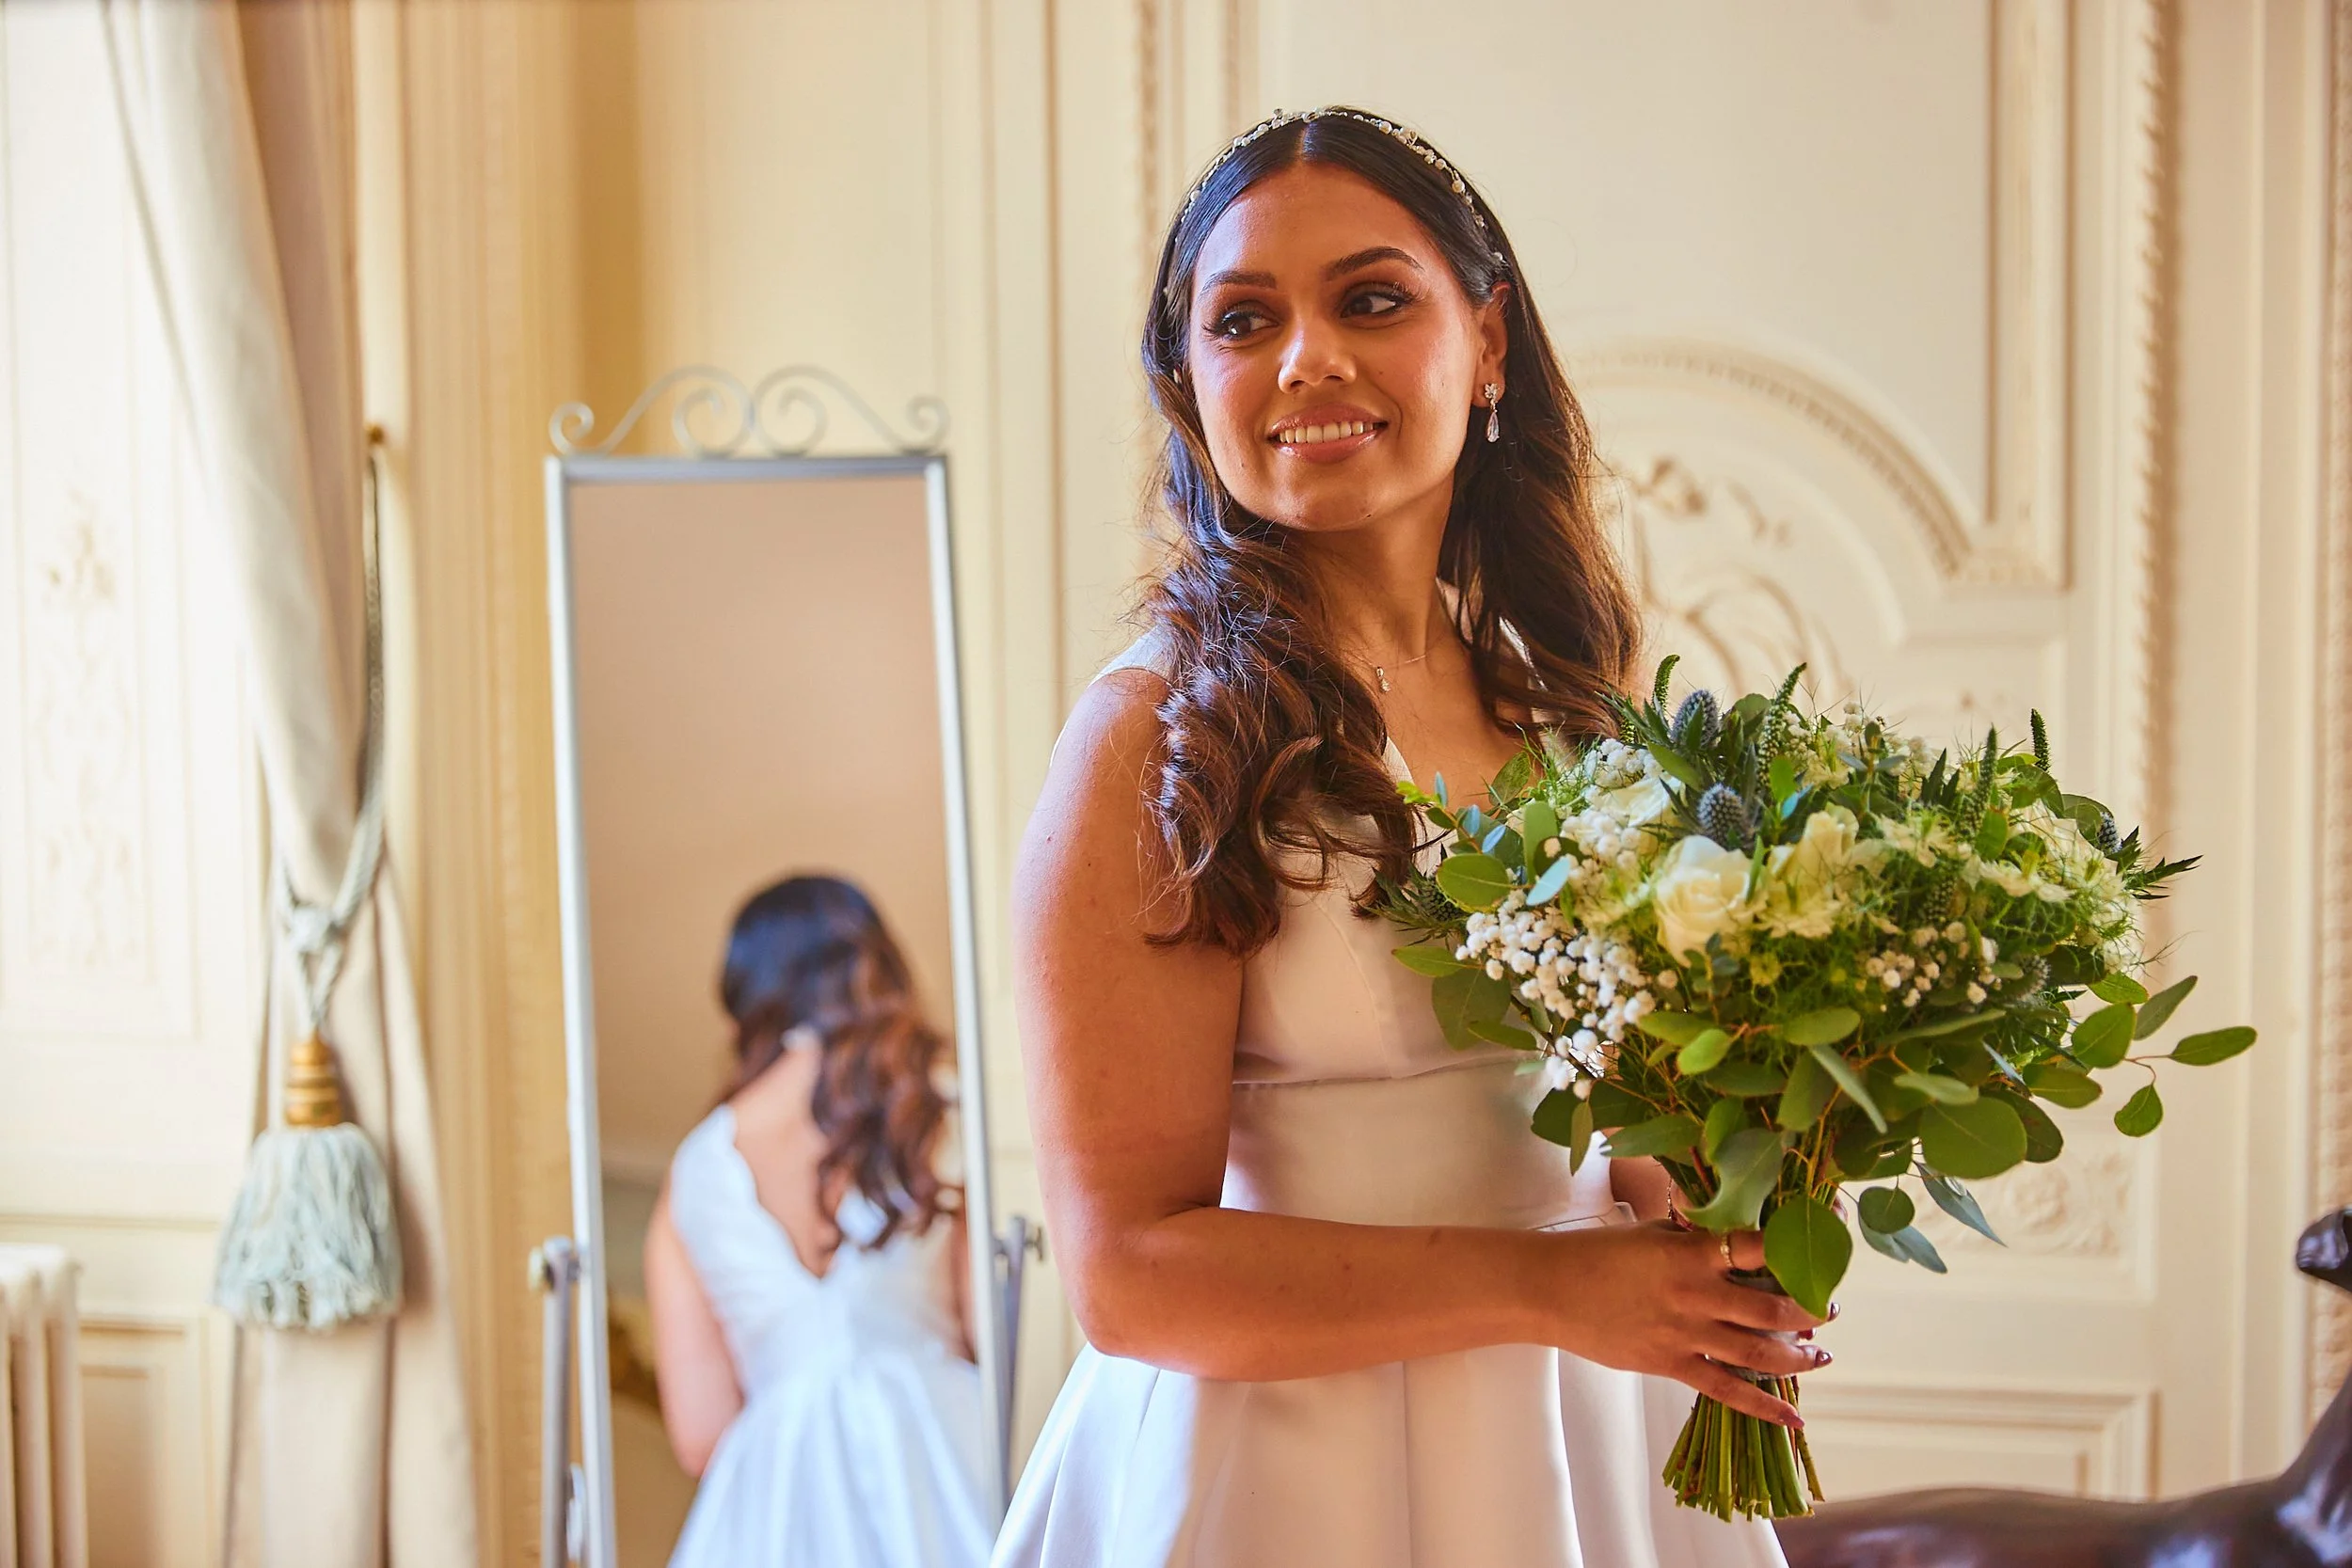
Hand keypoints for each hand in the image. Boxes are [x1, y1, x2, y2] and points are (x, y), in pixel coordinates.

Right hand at [1534, 1220, 1831, 1428]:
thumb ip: (1696, 1237)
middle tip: (1828, 1309)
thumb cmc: (1600, 1253)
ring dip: (1798, 1356)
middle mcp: (1695, 1294)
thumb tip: (1737, 1238)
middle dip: (1809, 1311)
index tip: (1817, 1254)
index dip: (1793, 1253)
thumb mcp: (1653, 1232)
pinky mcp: (1671, 1364)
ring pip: (1758, 1352)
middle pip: (1771, 1309)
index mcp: (1690, 1252)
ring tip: (1820, 1355)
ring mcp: (1685, 1333)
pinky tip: (1793, 1415)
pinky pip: (1727, 1390)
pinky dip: (1764, 1405)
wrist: (1551, 1288)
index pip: (1757, 1248)